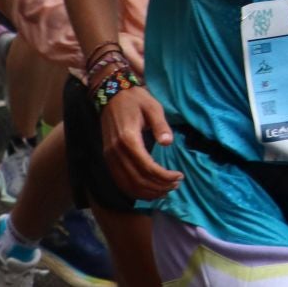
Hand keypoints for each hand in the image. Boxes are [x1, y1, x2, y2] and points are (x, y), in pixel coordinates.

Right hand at [100, 84, 182, 199]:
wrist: (112, 94)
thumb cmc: (136, 100)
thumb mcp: (153, 107)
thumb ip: (160, 125)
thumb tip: (168, 143)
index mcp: (128, 139)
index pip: (147, 167)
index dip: (164, 176)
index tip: (179, 176)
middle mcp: (115, 152)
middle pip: (138, 180)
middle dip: (159, 187)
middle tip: (176, 185)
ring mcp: (109, 157)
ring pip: (128, 185)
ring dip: (148, 192)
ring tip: (167, 190)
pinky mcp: (108, 159)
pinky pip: (120, 182)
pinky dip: (135, 191)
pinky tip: (149, 191)